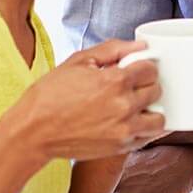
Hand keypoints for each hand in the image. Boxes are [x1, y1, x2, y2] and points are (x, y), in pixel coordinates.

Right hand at [13, 40, 165, 163]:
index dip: (143, 65)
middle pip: (156, 90)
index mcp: (115, 81)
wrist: (33, 131)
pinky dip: (146, 128)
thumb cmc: (51, 95)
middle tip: (133, 85)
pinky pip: (148, 137)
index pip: (150, 69)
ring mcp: (124, 129)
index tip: (135, 69)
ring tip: (136, 105)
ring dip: (152, 109)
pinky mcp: (120, 147)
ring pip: (159, 118)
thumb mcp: (78, 61)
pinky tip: (133, 121)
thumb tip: (140, 45)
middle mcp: (124, 106)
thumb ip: (113, 49)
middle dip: (147, 84)